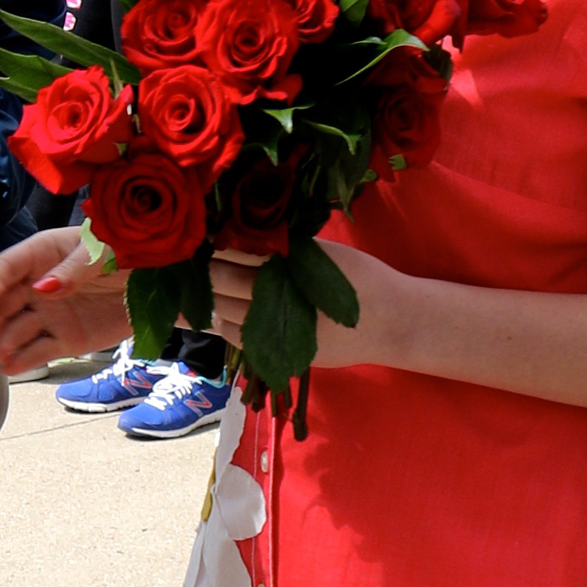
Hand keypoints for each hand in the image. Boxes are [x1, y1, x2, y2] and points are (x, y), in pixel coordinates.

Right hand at [0, 226, 130, 375]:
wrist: (157, 283)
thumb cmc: (128, 252)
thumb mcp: (103, 252)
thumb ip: (73, 269)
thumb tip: (43, 288)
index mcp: (44, 254)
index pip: (10, 264)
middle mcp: (39, 285)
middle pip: (6, 300)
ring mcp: (50, 315)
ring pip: (17, 330)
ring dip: (4, 342)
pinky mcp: (65, 340)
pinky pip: (39, 352)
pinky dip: (24, 361)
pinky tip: (11, 367)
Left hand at [208, 241, 402, 365]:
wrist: (389, 321)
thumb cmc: (359, 278)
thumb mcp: (319, 252)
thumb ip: (280, 247)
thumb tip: (237, 235)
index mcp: (287, 263)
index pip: (235, 249)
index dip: (214, 242)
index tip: (203, 235)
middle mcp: (277, 295)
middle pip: (221, 279)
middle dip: (206, 268)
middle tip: (196, 258)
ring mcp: (275, 327)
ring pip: (222, 310)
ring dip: (209, 296)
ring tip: (202, 285)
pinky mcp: (278, 351)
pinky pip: (236, 337)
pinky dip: (223, 322)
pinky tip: (220, 311)